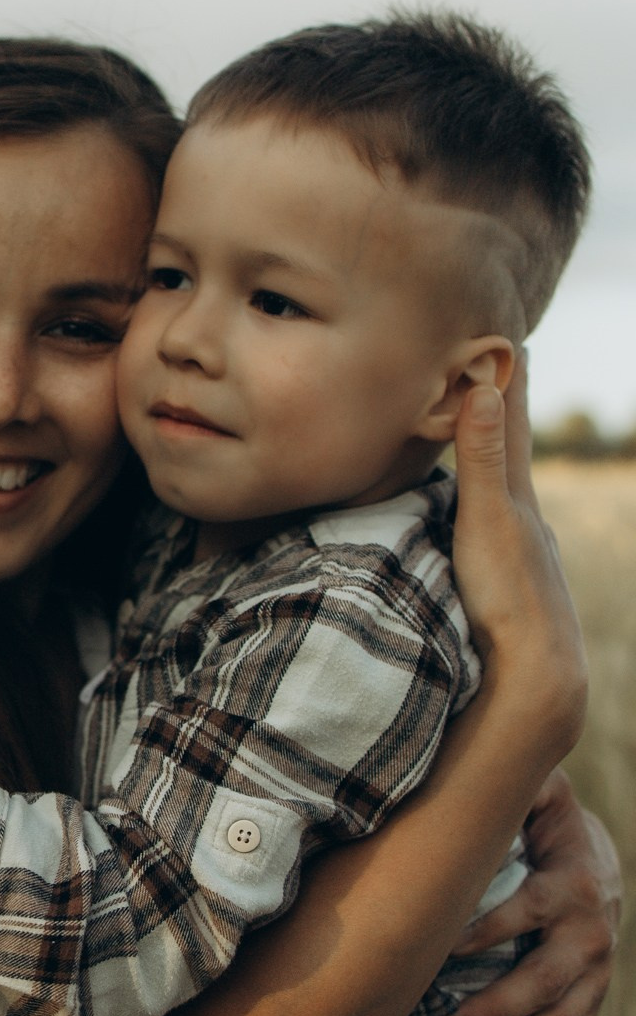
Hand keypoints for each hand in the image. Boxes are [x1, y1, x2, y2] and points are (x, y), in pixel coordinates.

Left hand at [438, 769, 619, 1015]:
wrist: (599, 857)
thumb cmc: (544, 825)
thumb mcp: (537, 796)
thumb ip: (510, 785)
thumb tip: (461, 770)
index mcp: (570, 884)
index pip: (523, 912)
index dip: (483, 932)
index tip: (440, 952)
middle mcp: (589, 932)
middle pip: (544, 979)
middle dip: (496, 1010)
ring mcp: (596, 972)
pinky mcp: (592, 997)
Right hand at [449, 360, 586, 762]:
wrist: (537, 674)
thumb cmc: (510, 595)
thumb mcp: (488, 520)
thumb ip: (482, 459)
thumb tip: (486, 386)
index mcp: (519, 501)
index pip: (510, 429)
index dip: (507, 387)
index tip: (512, 341)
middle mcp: (526, 524)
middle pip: (511, 460)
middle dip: (500, 420)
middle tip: (495, 380)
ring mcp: (520, 559)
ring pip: (504, 500)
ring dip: (491, 471)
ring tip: (479, 449)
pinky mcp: (506, 590)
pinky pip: (492, 535)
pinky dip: (483, 515)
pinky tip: (477, 530)